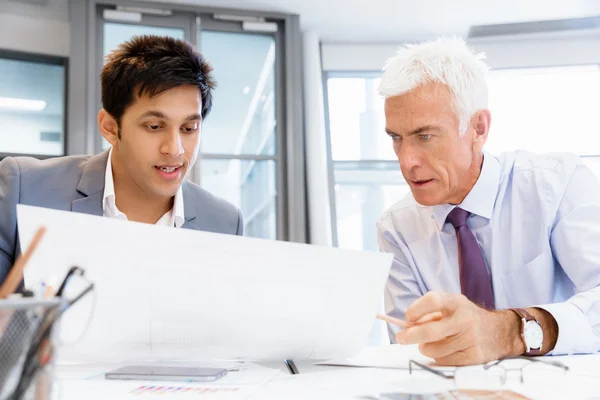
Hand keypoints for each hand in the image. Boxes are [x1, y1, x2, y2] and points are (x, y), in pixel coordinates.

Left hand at [389, 292, 523, 365]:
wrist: (500, 331)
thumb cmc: (467, 317)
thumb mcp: (452, 306)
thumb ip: (431, 313)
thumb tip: (408, 325)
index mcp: (457, 302)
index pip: (432, 301)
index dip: (416, 309)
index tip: (408, 317)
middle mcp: (464, 320)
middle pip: (430, 331)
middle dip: (410, 336)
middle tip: (401, 338)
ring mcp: (470, 339)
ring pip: (434, 350)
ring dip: (426, 348)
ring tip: (429, 344)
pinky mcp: (474, 356)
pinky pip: (445, 361)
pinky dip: (438, 358)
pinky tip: (444, 351)